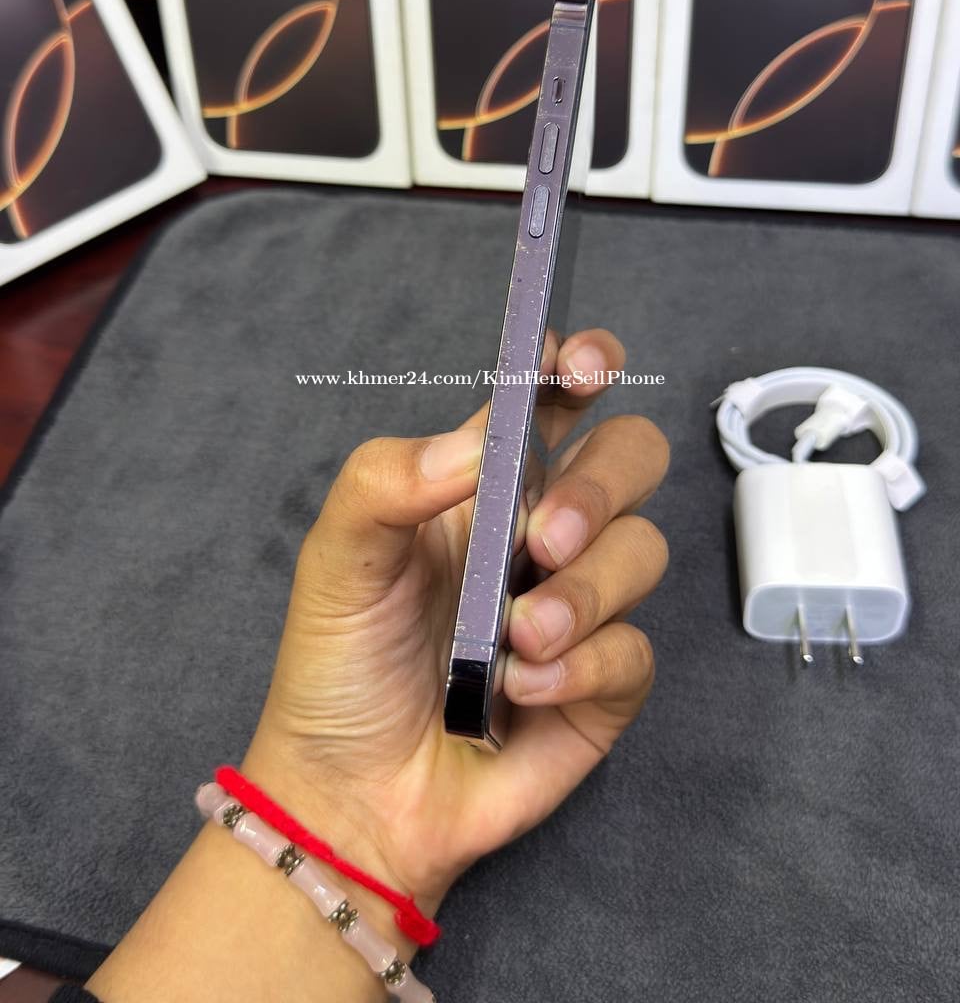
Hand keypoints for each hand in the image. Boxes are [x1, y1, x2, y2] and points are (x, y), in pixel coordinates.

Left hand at [244, 328, 668, 915]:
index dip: (584, 364)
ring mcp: (580, 606)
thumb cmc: (341, 666)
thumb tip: (478, 448)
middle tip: (542, 538)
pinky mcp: (603, 682)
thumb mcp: (337, 559)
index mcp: (483, 486)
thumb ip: (387, 480)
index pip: (556, 401)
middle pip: (630, 458)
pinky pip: (637, 649)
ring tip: (515, 638)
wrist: (352, 795)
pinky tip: (523, 688)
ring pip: (644, 551)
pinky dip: (584, 664)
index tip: (581, 364)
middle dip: (602, 485)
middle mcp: (541, 533)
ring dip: (583, 593)